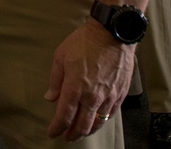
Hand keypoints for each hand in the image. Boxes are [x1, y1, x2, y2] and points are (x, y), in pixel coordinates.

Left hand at [45, 21, 134, 140]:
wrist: (112, 34)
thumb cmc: (84, 42)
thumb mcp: (61, 57)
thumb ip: (56, 80)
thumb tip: (50, 97)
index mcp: (75, 87)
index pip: (64, 116)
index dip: (57, 127)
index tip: (52, 132)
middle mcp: (92, 96)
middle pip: (82, 125)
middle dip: (72, 134)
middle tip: (65, 137)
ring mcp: (108, 96)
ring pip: (98, 122)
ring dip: (88, 131)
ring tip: (80, 133)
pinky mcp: (120, 94)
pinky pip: (110, 114)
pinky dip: (102, 121)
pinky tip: (97, 121)